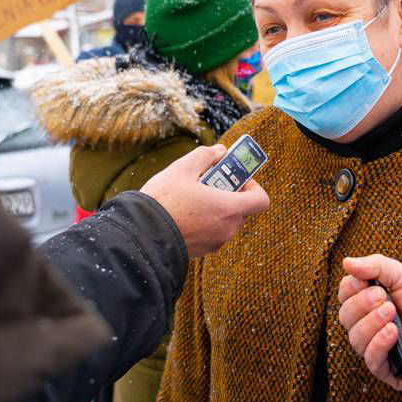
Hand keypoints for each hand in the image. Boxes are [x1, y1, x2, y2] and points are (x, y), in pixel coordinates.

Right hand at [140, 145, 269, 257]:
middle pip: (243, 209)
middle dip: (231, 194)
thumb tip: (219, 151)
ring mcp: (215, 242)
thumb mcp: (182, 169)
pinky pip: (213, 232)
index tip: (237, 178)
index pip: (261, 200)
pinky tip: (185, 212)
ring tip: (194, 196)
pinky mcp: (202, 250)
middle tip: (211, 182)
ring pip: (226, 221)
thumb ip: (205, 155)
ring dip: (217, 207)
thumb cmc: (163, 202)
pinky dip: (207, 221)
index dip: (253, 186)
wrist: (140, 236)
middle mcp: (227, 228)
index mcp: (228, 208)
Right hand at [338, 254, 401, 391]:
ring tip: (392, 313)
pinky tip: (393, 333)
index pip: (345, 295)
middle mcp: (368, 324)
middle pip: (346, 316)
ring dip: (371, 323)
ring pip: (355, 337)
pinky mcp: (385, 367)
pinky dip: (379, 343)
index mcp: (369, 302)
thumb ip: (375, 266)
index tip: (365, 282)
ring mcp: (375, 345)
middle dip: (361, 304)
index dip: (351, 288)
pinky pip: (370, 358)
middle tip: (383, 297)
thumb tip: (346, 262)